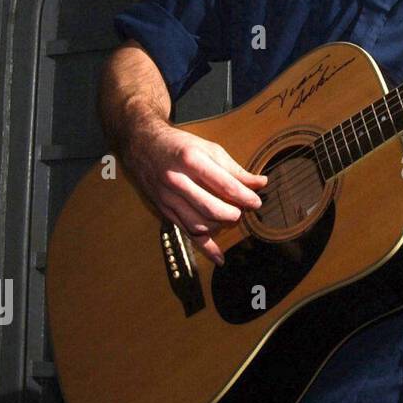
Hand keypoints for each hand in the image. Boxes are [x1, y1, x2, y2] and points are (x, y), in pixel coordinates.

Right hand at [122, 121, 266, 265]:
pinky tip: (219, 258)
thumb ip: (235, 169)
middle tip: (242, 210)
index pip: (224, 184)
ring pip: (198, 224)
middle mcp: (177, 180)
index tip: (256, 202)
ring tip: (229, 217)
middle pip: (211, 208)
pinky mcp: (164, 210)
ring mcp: (168, 198)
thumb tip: (260, 183)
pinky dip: (204, 247)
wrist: (142, 145)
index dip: (244, 196)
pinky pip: (186, 233)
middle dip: (232, 213)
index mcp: (191, 160)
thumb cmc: (179, 145)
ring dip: (219, 227)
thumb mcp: (209, 149)